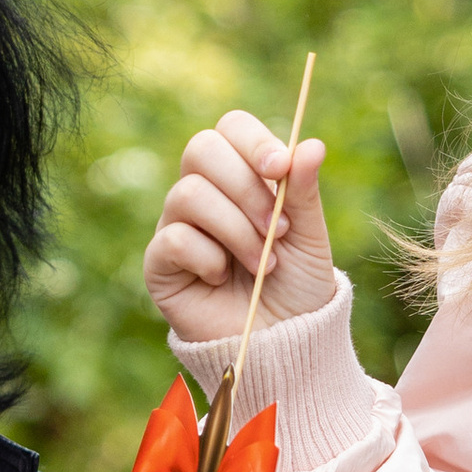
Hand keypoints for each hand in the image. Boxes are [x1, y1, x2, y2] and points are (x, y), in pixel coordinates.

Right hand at [141, 110, 335, 346]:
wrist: (282, 343)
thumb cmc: (297, 287)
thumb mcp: (309, 236)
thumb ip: (304, 191)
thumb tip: (312, 144)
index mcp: (241, 176)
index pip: (230, 128)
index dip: (253, 141)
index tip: (281, 169)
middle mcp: (203, 193)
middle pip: (201, 149)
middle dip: (246, 187)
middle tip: (277, 228)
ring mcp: (177, 225)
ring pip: (189, 193)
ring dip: (237, 230)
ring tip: (264, 264)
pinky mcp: (159, 263)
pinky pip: (174, 239)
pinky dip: (208, 258)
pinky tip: (221, 278)